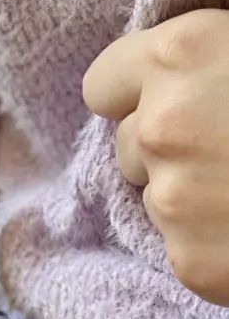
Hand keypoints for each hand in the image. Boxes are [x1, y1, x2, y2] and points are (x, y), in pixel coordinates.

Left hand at [83, 9, 228, 305]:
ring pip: (156, 199)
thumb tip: (188, 76)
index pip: (103, 84)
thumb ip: (214, 62)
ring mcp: (172, 200)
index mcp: (182, 56)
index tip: (166, 104)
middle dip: (168, 150)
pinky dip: (214, 246)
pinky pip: (183, 248)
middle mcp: (161, 127)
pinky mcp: (190, 263)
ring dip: (192, 198)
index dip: (135, 95)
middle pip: (129, 145)